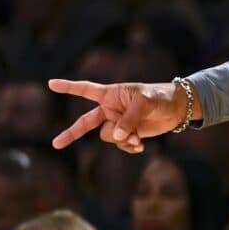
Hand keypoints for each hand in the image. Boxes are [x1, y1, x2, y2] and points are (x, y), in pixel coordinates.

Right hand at [48, 79, 197, 153]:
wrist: (177, 108)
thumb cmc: (160, 97)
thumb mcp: (144, 103)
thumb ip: (128, 119)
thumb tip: (118, 135)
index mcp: (112, 94)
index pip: (86, 90)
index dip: (69, 87)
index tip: (51, 83)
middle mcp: (111, 109)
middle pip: (86, 122)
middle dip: (71, 134)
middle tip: (56, 144)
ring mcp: (119, 122)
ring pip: (108, 136)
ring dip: (120, 140)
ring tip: (136, 139)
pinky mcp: (129, 133)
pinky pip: (120, 144)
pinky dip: (128, 147)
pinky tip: (140, 146)